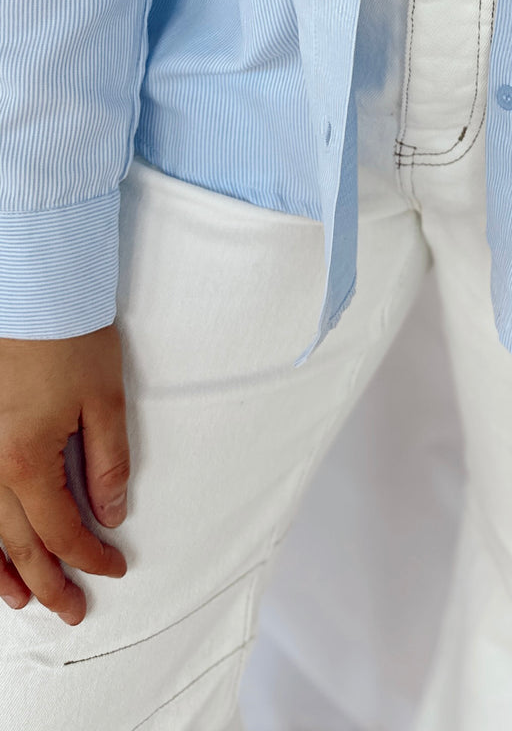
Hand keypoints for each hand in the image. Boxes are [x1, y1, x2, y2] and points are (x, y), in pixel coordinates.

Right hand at [0, 324, 129, 623]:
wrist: (31, 289)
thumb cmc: (68, 336)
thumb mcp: (105, 400)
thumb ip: (109, 463)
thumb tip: (112, 513)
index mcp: (27, 462)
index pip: (63, 530)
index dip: (90, 556)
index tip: (113, 568)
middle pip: (19, 544)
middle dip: (50, 581)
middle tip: (72, 610)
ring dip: (4, 570)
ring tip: (24, 599)